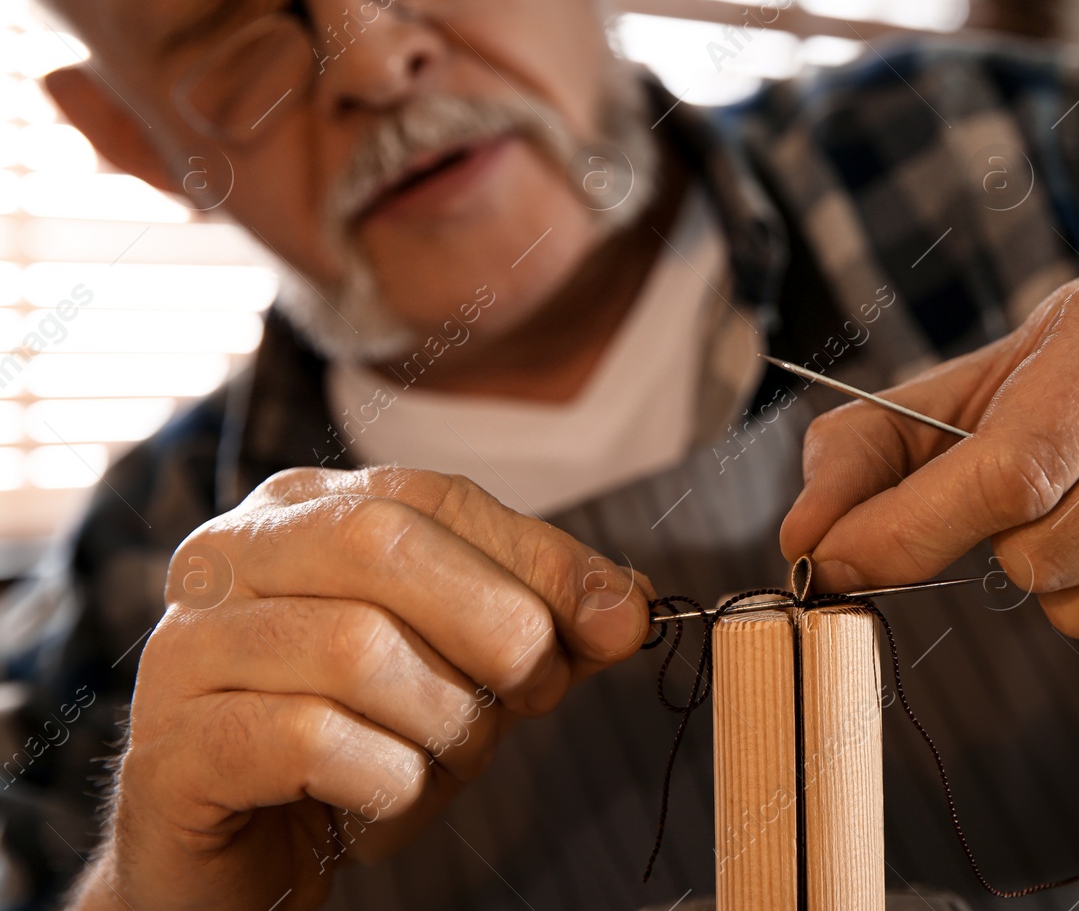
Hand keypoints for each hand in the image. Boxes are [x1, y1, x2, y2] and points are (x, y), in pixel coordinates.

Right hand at [74, 467, 650, 910]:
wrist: (245, 859)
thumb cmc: (362, 741)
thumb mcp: (467, 668)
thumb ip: (542, 623)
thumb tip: (626, 606)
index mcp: (305, 510)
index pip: (437, 497)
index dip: (540, 558)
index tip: (619, 622)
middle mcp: (233, 555)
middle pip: (384, 544)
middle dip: (495, 627)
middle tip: (535, 697)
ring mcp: (190, 646)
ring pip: (356, 648)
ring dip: (442, 723)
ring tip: (441, 761)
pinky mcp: (173, 744)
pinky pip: (312, 741)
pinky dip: (385, 781)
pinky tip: (381, 799)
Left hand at [781, 257, 1078, 686]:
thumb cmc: (1065, 399)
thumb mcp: (961, 395)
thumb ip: (863, 457)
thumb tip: (806, 544)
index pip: (1021, 463)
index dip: (919, 531)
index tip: (845, 562)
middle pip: (1063, 551)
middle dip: (1014, 557)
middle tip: (1038, 513)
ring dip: (1073, 601)